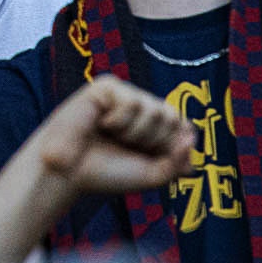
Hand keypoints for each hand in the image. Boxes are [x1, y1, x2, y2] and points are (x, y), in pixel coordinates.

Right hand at [34, 78, 193, 197]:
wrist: (70, 172)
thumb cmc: (107, 173)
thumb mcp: (152, 175)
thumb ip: (177, 162)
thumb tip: (191, 137)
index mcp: (155, 129)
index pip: (185, 128)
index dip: (172, 148)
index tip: (149, 158)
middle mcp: (142, 109)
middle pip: (173, 117)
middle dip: (154, 141)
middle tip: (128, 147)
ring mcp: (124, 96)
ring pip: (155, 109)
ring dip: (136, 133)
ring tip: (114, 136)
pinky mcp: (106, 87)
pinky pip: (132, 102)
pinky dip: (120, 121)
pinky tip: (103, 124)